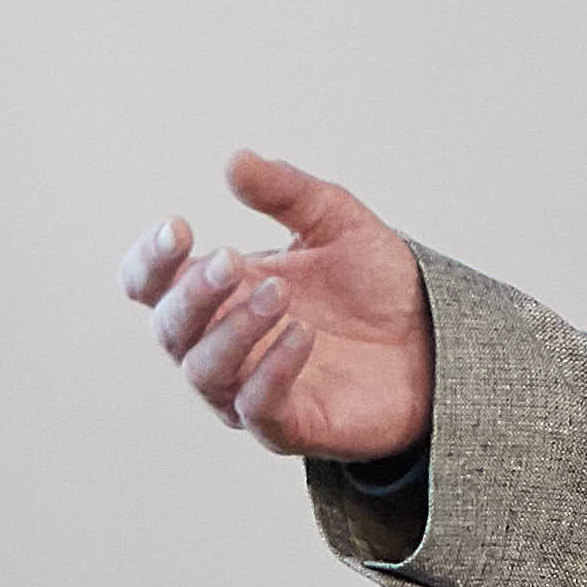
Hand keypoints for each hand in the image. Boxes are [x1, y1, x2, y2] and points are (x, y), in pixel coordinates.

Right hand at [119, 150, 434, 460]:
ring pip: (205, 371)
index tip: (178, 227)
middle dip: (193, 292)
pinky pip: (257, 408)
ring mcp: (249, 388)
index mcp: (220, 292)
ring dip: (234, 329)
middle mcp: (223, 343)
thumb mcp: (336, 221)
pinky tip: (301, 335)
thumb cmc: (374, 286)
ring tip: (279, 293)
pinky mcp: (289, 426)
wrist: (436, 338)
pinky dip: (271, 372)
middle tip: (233, 261)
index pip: (152, 284)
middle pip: (169, 328)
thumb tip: (236, 161)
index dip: (150, 260)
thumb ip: (287, 193)